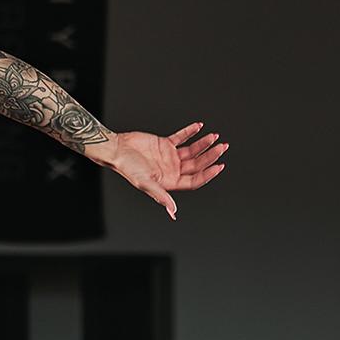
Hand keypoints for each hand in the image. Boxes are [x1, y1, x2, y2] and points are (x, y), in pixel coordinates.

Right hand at [86, 122, 227, 221]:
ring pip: (192, 150)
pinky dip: (191, 132)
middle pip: (197, 164)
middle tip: (222, 147)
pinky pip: (182, 137)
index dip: (208, 174)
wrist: (117, 149)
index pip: (194, 180)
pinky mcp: (165, 144)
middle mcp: (172, 170)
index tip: (219, 165)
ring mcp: (170, 157)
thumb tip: (173, 212)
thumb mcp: (145, 184)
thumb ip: (161, 197)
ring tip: (214, 136)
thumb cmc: (127, 168)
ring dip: (204, 143)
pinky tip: (199, 126)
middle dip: (210, 156)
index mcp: (170, 182)